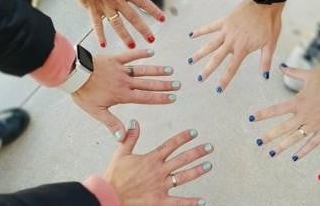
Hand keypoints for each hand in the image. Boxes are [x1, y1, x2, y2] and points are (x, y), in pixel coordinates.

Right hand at [71, 0, 164, 48]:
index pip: (143, 2)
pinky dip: (100, 35)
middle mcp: (116, 0)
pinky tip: (103, 45)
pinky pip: (96, 24)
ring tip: (133, 46)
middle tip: (151, 39)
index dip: (153, 10)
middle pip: (133, 17)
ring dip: (125, 36)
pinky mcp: (92, 8)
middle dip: (143, 29)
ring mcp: (104, 5)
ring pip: (117, 24)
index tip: (162, 19)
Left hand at [72, 49, 179, 140]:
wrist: (74, 74)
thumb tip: (123, 138)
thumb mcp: (97, 112)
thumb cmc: (84, 94)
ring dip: (156, 70)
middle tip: (178, 84)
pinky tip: (151, 52)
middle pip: (148, 84)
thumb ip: (112, 124)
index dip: (160, 98)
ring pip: (142, 70)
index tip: (173, 98)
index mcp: (122, 95)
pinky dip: (140, 53)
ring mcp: (120, 69)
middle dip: (164, 85)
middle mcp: (125, 82)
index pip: (145, 98)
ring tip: (170, 70)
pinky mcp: (114, 59)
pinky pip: (130, 55)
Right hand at [85, 121, 213, 205]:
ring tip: (209, 165)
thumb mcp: (121, 153)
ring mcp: (161, 186)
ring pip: (184, 176)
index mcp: (151, 159)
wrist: (109, 196)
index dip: (184, 137)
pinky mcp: (160, 201)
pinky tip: (203, 201)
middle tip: (209, 147)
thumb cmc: (114, 177)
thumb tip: (134, 122)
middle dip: (197, 151)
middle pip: (182, 159)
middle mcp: (159, 171)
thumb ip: (130, 137)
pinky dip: (191, 202)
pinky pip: (179, 202)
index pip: (171, 144)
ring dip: (198, 170)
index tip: (194, 132)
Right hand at [188, 0, 282, 91]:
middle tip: (199, 78)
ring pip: (210, 44)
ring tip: (190, 61)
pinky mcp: (225, 20)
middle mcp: (232, 41)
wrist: (266, 2)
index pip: (232, 67)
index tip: (218, 89)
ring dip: (200, 53)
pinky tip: (191, 35)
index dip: (225, 79)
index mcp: (243, 48)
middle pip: (217, 58)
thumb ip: (265, 60)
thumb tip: (265, 76)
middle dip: (208, 69)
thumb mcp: (270, 44)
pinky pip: (210, 27)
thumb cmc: (270, 23)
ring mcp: (226, 30)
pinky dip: (201, 31)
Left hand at [249, 67, 319, 158]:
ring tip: (271, 153)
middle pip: (283, 128)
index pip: (276, 110)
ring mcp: (315, 125)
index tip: (251, 118)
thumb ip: (293, 72)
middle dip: (269, 136)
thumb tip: (280, 67)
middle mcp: (304, 115)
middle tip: (258, 142)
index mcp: (299, 101)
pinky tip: (295, 157)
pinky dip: (303, 151)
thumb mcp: (311, 74)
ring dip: (282, 146)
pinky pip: (312, 144)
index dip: (262, 114)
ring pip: (295, 139)